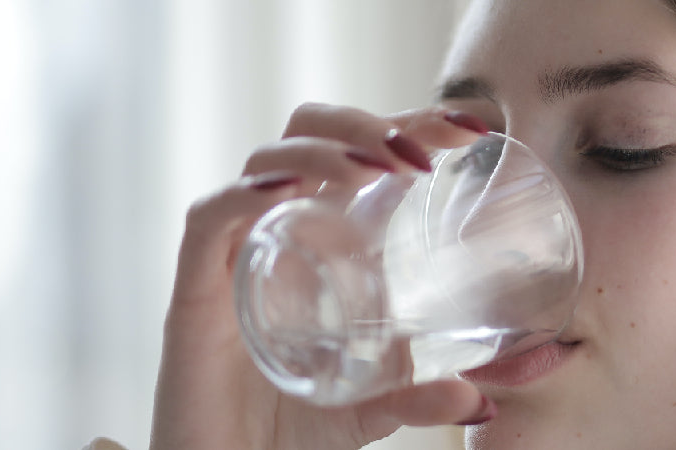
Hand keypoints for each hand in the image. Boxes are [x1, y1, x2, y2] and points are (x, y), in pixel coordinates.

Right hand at [151, 104, 492, 448]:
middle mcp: (277, 232)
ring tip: (375, 167)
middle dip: (364, 123)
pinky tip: (286, 191)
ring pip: (264, 161)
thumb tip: (482, 404)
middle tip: (421, 152)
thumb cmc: (290, 430)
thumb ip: (420, 397)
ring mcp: (234, 255)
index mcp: (321, 239)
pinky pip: (208, 220)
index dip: (410, 124)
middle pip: (308, 133)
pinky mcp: (194, 291)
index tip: (470, 128)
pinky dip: (243, 195)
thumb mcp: (371, 405)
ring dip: (324, 149)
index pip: (360, 152)